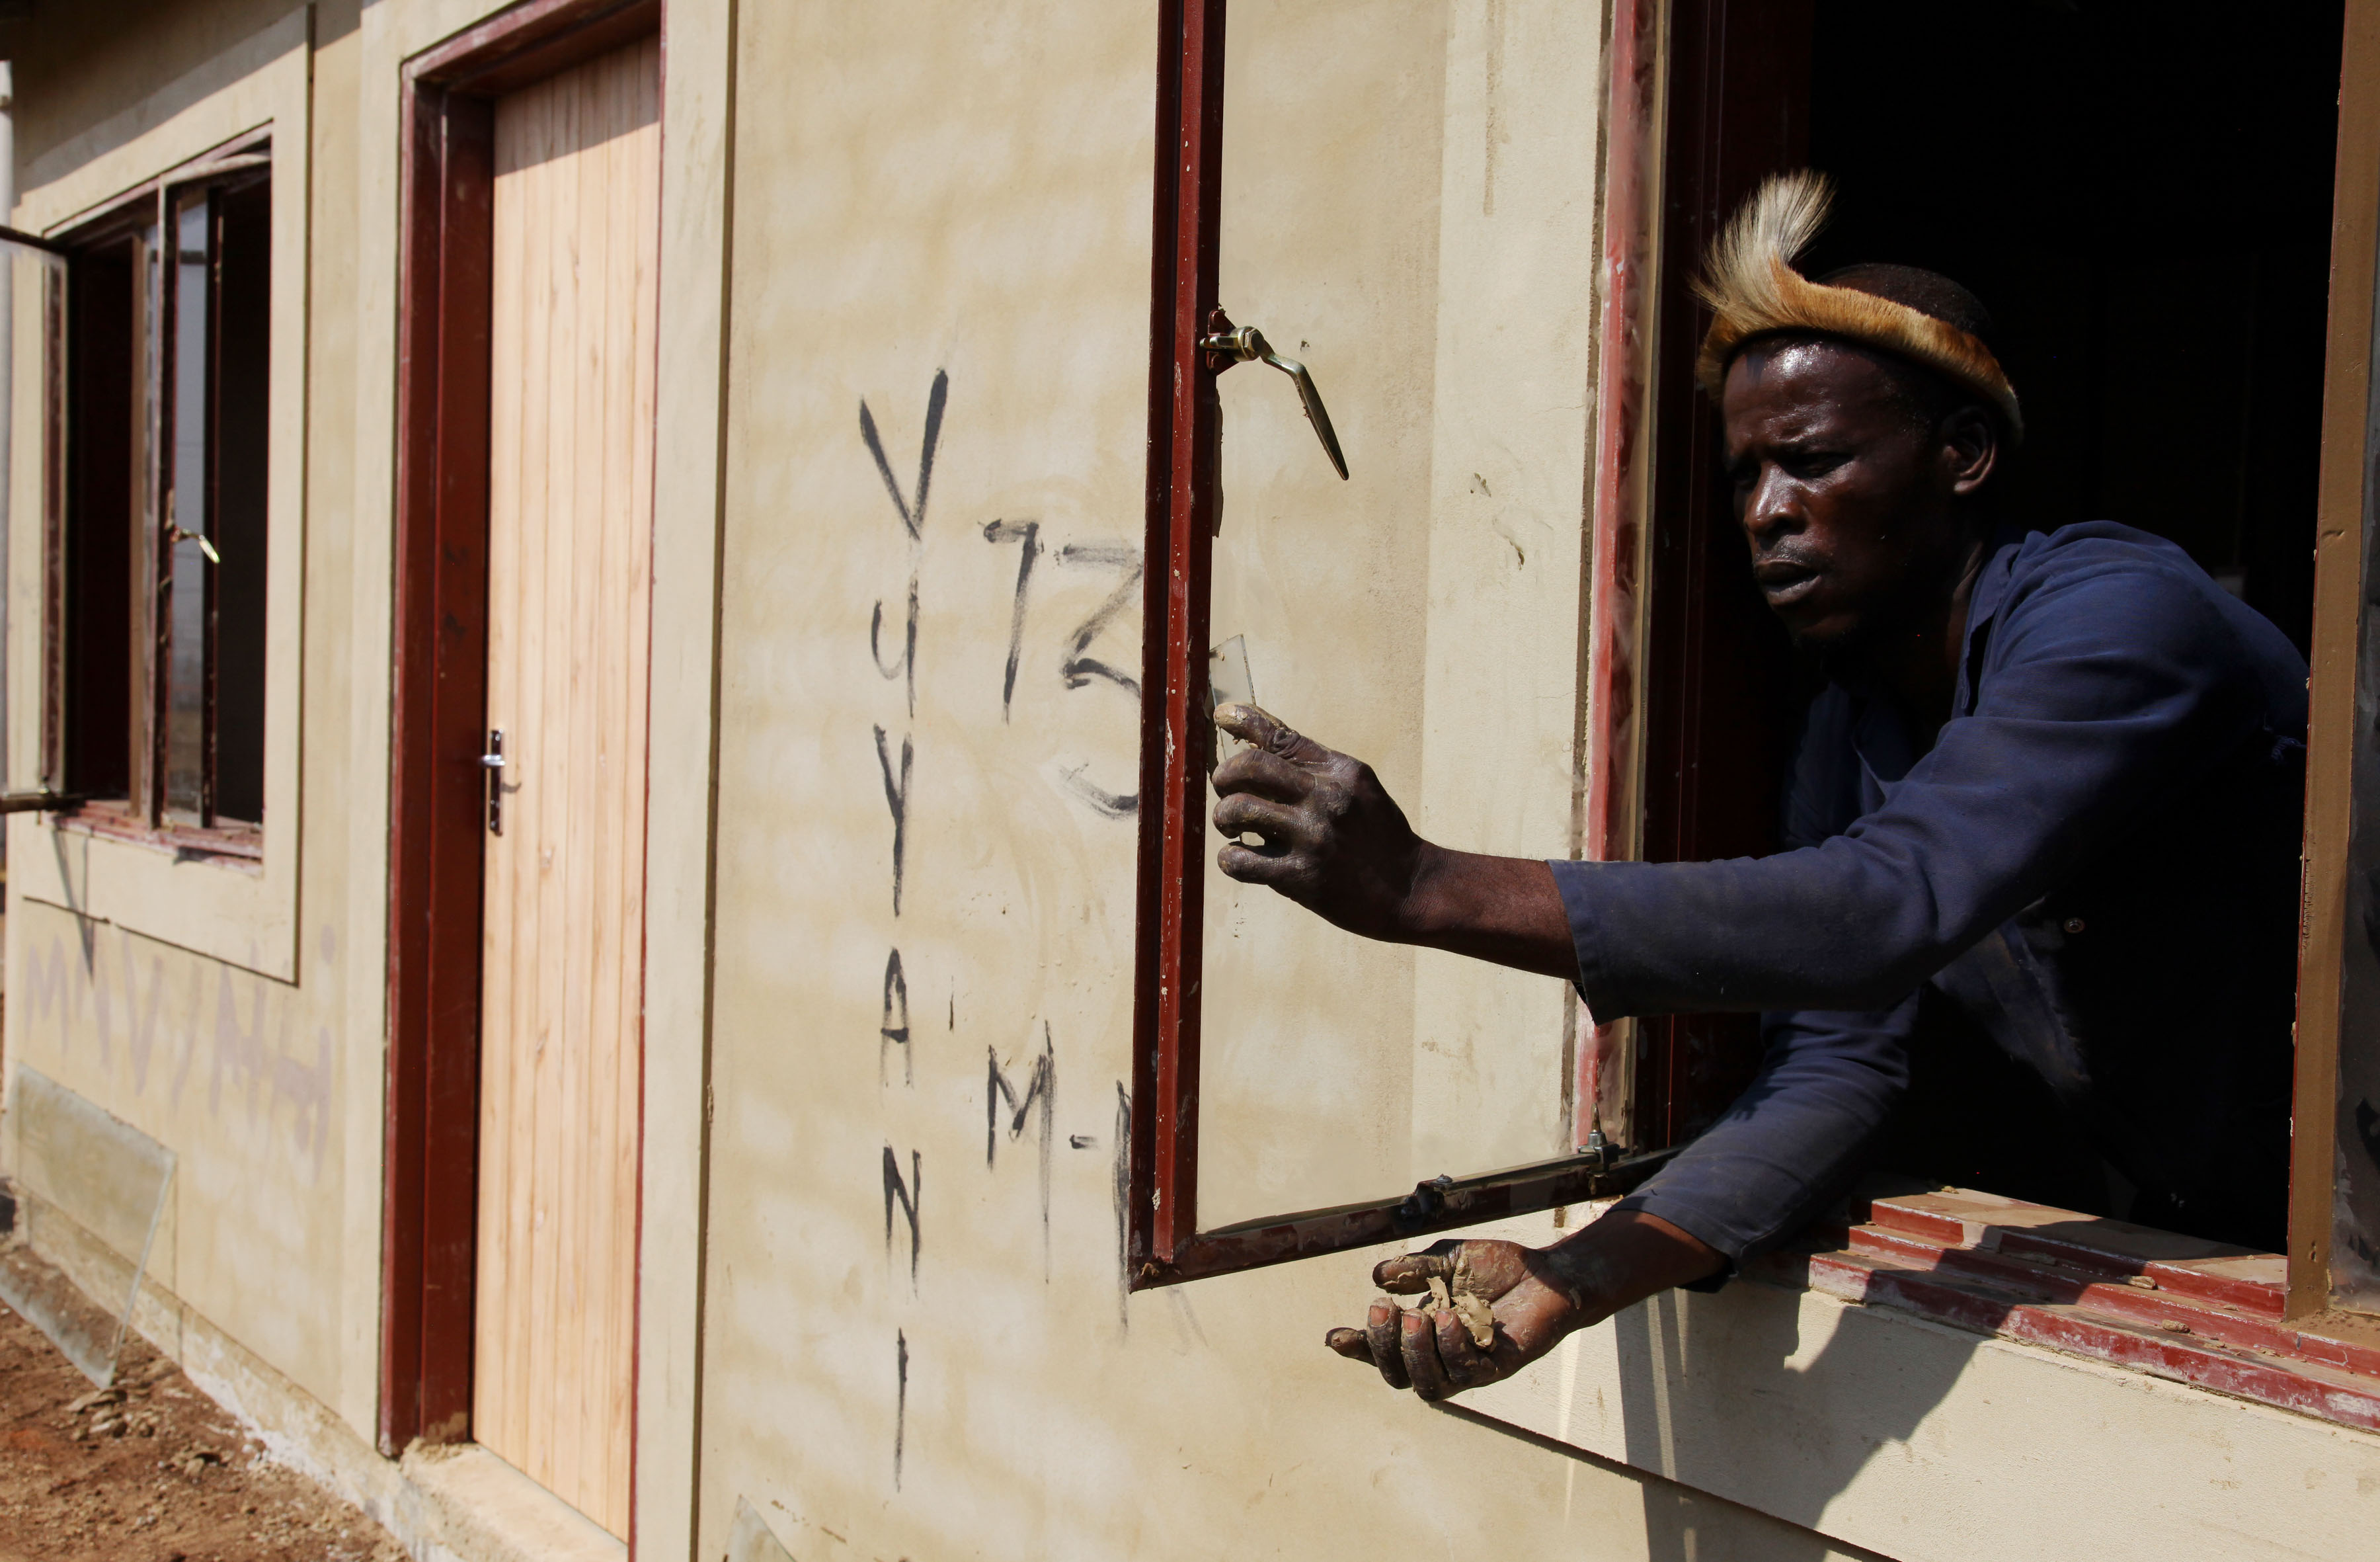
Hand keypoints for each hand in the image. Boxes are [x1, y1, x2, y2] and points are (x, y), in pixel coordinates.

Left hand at [1208, 704, 1578, 977]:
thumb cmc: (1378, 835)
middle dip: (1223, 776)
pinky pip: (1239, 860)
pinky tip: (1242, 858)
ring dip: (1224, 818)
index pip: (1280, 736)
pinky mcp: (1302, 878)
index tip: (1220, 715)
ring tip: (1233, 827)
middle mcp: (1327, 798)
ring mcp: (1313, 838)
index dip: (1243, 719)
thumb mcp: (1357, 787)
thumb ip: (1313, 764)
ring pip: (1237, 810)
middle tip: (1226, 791)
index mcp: (1340, 771)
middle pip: (1248, 766)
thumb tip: (1256, 735)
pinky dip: (1230, 858)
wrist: (1412, 889)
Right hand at [1323, 1214, 1724, 1400]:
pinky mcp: (1497, 1367)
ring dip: (1415, 1355)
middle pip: (1398, 1376)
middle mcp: (1441, 1355)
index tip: (1335, 1336)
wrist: (1549, 1273)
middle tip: (1381, 1309)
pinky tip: (1451, 1318)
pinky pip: (1466, 1372)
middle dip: (1382, 1347)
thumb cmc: (1498, 1268)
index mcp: (1424, 1331)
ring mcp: (1469, 1366)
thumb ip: (1415, 1269)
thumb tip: (1378, 1276)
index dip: (1359, 1347)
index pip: (1384, 1350)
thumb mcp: (1448, 1261)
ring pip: (1428, 1386)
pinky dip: (1452, 1347)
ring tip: (1416, 1317)